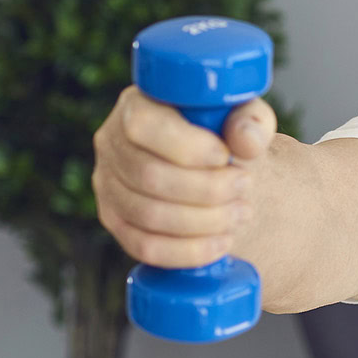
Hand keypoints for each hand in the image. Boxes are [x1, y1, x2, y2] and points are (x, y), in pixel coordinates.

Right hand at [91, 85, 275, 267]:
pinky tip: (221, 243)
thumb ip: (250, 122)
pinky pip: (144, 247)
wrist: (215, 164)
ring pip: (147, 214)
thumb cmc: (226, 133)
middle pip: (148, 176)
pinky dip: (187, 251)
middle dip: (207, 189)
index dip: (188, 147)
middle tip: (244, 187)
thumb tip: (245, 141)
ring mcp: (107, 185)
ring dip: (203, 221)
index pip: (143, 126)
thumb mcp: (245, 116)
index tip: (227, 157)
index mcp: (136, 106)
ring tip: (241, 213)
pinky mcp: (115, 220)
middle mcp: (111, 143)